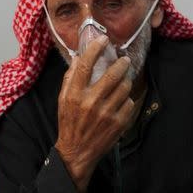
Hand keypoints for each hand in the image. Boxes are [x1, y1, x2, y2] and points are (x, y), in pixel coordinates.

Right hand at [54, 35, 134, 192]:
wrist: (77, 152)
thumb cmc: (69, 123)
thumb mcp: (63, 100)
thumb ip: (70, 78)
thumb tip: (77, 57)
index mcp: (74, 94)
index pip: (85, 65)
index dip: (95, 49)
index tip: (103, 39)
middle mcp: (90, 102)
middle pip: (112, 74)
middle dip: (121, 63)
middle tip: (124, 60)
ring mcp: (106, 113)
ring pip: (124, 87)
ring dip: (125, 81)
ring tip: (122, 82)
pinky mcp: (119, 123)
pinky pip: (129, 102)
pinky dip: (126, 100)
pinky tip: (120, 102)